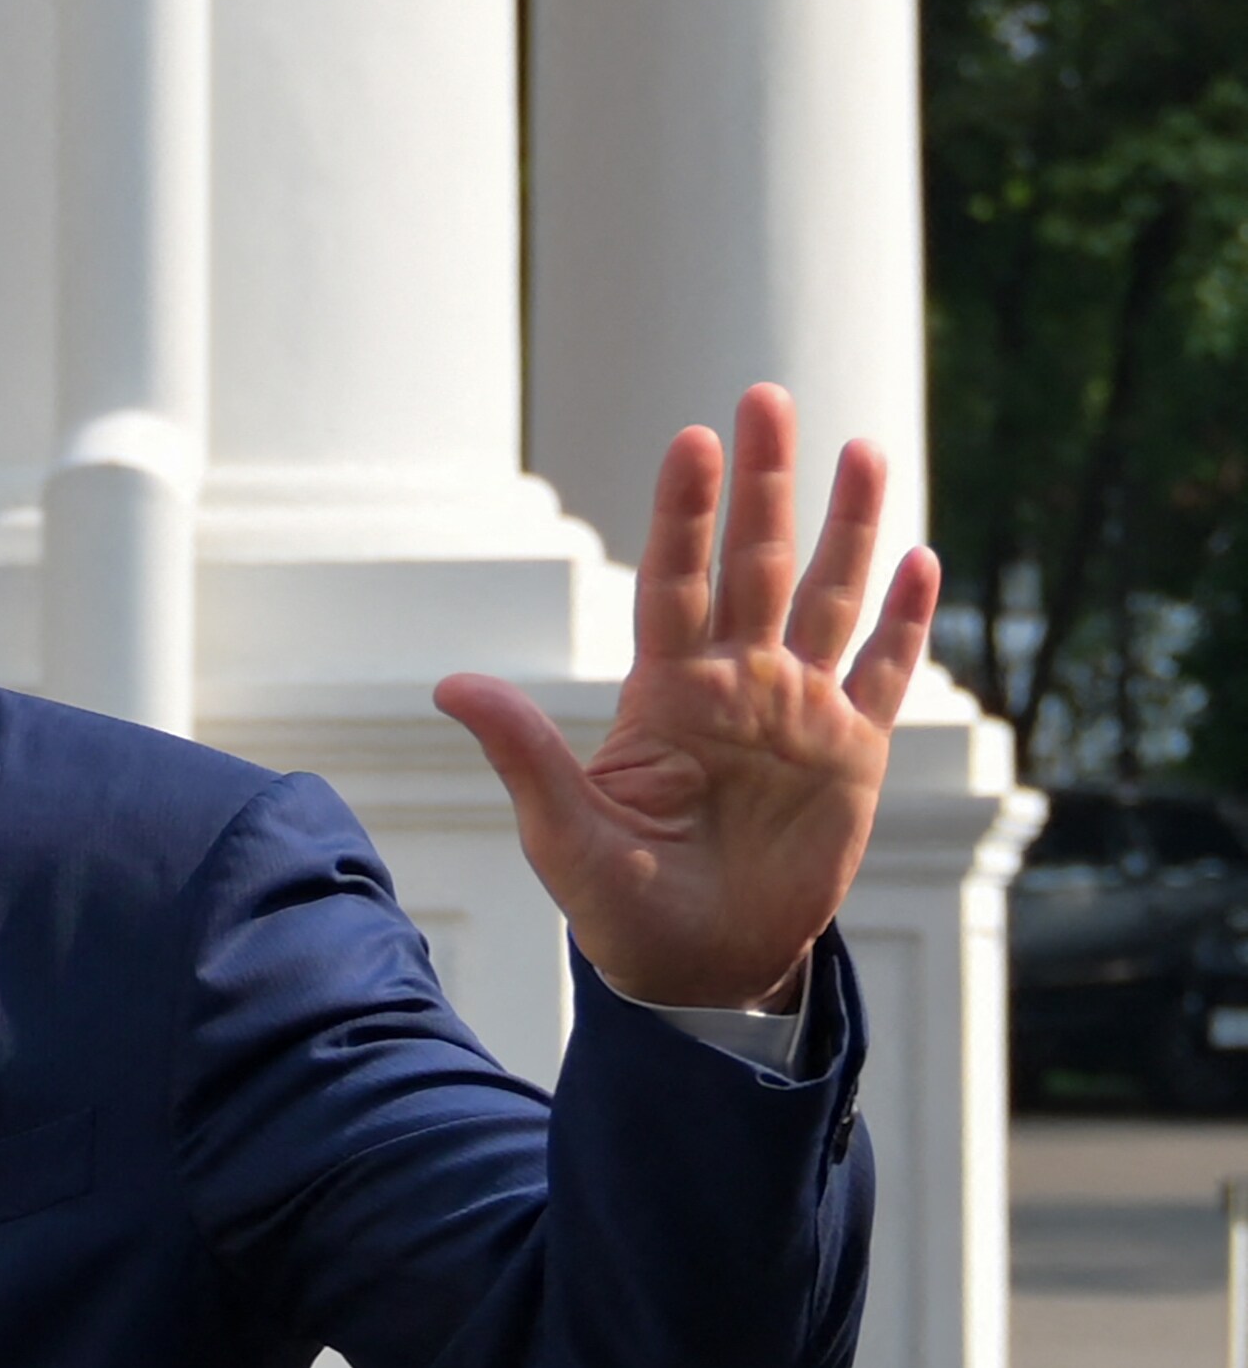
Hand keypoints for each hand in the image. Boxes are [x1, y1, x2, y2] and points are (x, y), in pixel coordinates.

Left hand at [435, 383, 937, 1008]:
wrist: (696, 969)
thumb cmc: (617, 905)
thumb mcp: (564, 832)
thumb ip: (524, 753)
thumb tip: (449, 685)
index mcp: (664, 692)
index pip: (673, 580)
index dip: (684, 513)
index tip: (690, 440)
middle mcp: (734, 683)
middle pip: (755, 563)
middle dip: (764, 484)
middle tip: (767, 398)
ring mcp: (796, 712)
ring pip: (827, 598)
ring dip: (846, 527)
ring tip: (862, 449)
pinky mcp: (850, 755)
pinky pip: (881, 674)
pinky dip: (902, 620)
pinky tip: (918, 559)